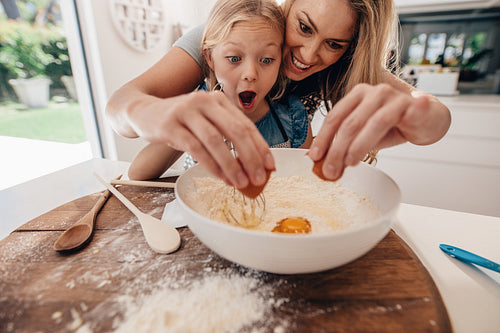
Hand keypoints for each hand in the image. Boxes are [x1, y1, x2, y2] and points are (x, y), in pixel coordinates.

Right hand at [128, 90, 274, 187]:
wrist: (143, 111)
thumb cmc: (180, 120)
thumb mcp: (205, 120)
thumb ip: (226, 135)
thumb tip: (251, 163)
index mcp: (218, 100)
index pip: (246, 125)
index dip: (261, 147)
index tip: (270, 166)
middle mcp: (204, 101)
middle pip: (235, 132)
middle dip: (251, 158)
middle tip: (259, 178)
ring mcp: (186, 111)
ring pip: (216, 141)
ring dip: (231, 165)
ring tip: (241, 183)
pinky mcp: (170, 125)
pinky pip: (196, 148)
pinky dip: (211, 165)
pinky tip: (220, 177)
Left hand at [308, 82, 450, 179]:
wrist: (427, 120)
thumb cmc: (394, 126)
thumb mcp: (364, 136)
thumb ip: (345, 145)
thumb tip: (323, 164)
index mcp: (357, 95)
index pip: (335, 117)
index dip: (323, 138)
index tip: (314, 156)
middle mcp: (373, 92)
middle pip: (349, 122)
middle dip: (337, 149)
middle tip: (330, 169)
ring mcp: (394, 96)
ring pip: (372, 123)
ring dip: (358, 146)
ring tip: (350, 163)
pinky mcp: (413, 104)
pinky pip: (401, 117)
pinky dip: (390, 130)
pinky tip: (392, 136)